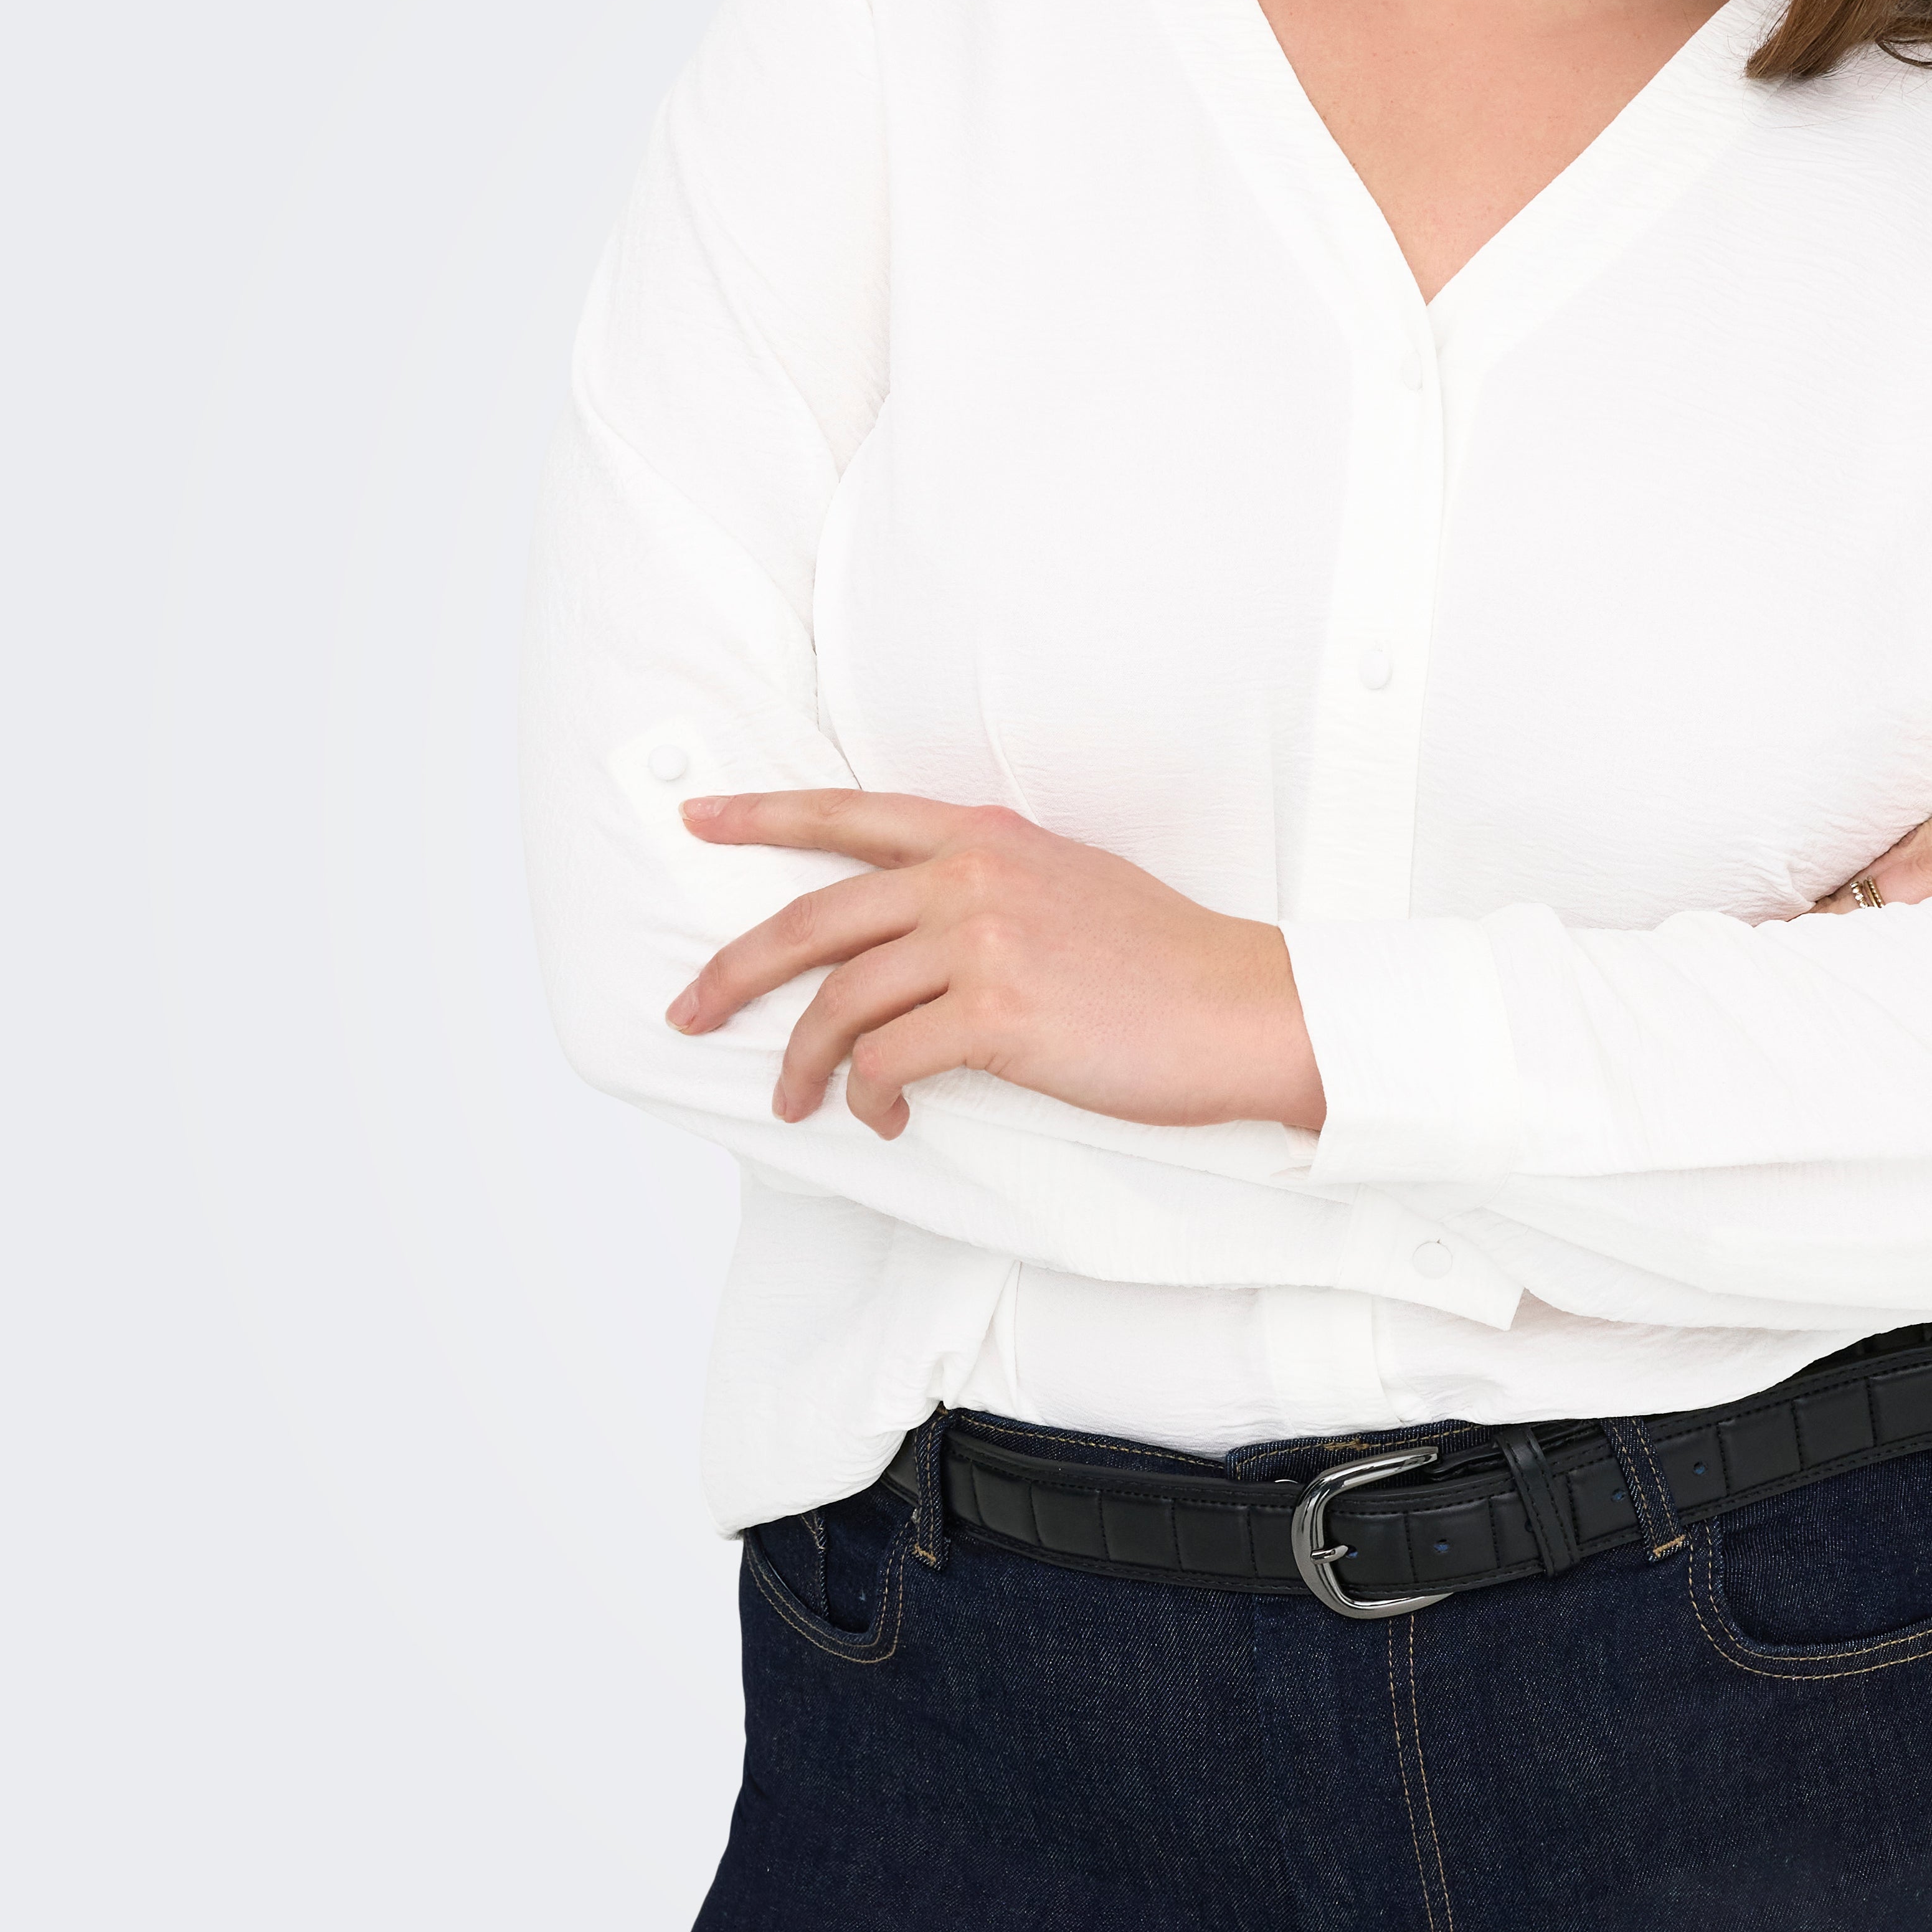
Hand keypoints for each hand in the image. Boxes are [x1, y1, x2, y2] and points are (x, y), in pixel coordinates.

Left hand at [665, 794, 1324, 1140]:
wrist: (1243, 1007)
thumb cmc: (1165, 960)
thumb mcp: (1068, 880)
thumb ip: (986, 882)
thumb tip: (915, 927)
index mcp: (983, 835)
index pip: (847, 813)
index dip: (762, 815)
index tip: (699, 819)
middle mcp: (970, 876)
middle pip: (811, 920)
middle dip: (732, 972)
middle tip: (688, 1011)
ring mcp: (981, 942)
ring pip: (839, 1003)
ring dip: (801, 1062)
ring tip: (794, 1100)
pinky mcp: (996, 1015)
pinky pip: (889, 1062)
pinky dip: (869, 1098)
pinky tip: (882, 1118)